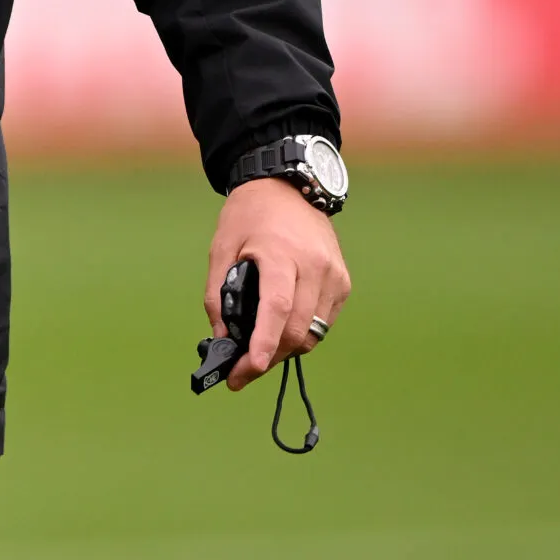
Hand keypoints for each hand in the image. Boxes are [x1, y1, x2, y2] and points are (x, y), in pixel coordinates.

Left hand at [206, 178, 349, 391]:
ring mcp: (333, 275)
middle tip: (241, 372)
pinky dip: (302, 332)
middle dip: (269, 357)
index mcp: (280, 253)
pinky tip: (281, 329)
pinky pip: (323, 321)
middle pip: (296, 328)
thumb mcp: (221, 247)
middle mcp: (314, 266)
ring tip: (258, 352)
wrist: (289, 187)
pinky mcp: (342, 282)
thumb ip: (217, 294)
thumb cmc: (249, 216)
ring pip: (312, 332)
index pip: (276, 307)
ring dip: (285, 349)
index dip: (265, 341)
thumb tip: (221, 337)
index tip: (251, 367)